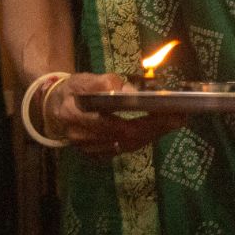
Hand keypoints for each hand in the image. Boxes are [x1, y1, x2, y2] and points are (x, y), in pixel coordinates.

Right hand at [45, 72, 186, 160]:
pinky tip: (158, 129)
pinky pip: (124, 150)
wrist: (54, 110)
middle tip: (180, 117)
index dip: (142, 118)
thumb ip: (104, 83)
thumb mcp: (83, 79)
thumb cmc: (72, 91)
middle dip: (155, 127)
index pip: (113, 122)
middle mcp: (81, 137)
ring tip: (175, 121)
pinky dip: (143, 139)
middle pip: (125, 136)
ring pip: (127, 145)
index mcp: (73, 115)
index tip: (166, 109)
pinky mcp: (96, 156)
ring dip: (153, 134)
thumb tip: (130, 92)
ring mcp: (89, 150)